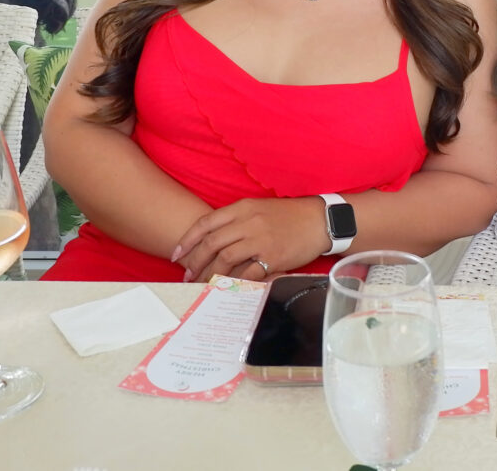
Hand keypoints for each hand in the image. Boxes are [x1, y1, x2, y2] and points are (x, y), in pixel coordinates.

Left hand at [171, 197, 324, 282]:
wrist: (319, 220)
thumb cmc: (289, 215)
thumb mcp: (260, 208)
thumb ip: (236, 219)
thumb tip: (212, 239)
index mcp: (243, 207)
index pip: (206, 223)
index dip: (187, 241)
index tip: (176, 254)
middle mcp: (248, 222)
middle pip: (211, 244)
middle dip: (194, 262)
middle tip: (187, 275)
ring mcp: (260, 240)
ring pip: (224, 259)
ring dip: (210, 274)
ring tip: (203, 284)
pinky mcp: (273, 257)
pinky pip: (247, 273)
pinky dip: (234, 282)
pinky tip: (227, 288)